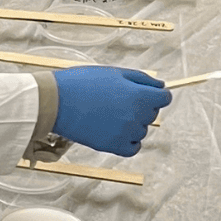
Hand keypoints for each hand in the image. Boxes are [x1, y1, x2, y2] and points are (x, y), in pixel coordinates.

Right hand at [49, 64, 171, 155]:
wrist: (56, 101)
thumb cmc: (82, 83)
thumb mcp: (115, 73)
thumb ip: (142, 80)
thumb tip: (161, 87)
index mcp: (139, 95)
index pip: (165, 98)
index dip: (156, 94)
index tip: (146, 93)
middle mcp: (136, 116)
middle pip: (152, 114)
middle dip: (141, 107)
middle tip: (118, 101)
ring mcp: (125, 133)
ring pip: (141, 130)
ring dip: (132, 124)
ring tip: (110, 115)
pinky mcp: (112, 146)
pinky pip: (133, 148)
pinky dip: (128, 141)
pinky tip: (116, 131)